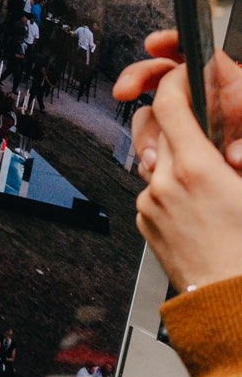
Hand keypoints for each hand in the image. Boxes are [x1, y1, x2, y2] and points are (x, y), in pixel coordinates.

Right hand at [114, 28, 241, 171]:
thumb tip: (235, 155)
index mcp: (228, 87)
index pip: (196, 53)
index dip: (172, 43)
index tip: (154, 44)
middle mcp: (202, 100)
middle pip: (161, 74)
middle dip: (137, 80)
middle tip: (124, 92)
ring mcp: (188, 122)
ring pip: (153, 113)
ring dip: (144, 130)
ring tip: (148, 146)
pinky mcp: (177, 144)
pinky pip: (154, 141)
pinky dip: (149, 152)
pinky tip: (153, 164)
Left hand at [132, 62, 241, 293]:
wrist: (230, 300)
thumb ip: (240, 155)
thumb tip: (233, 144)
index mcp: (196, 170)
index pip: (170, 106)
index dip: (176, 82)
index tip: (184, 76)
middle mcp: (164, 184)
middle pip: (161, 130)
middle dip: (182, 124)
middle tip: (207, 133)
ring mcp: (150, 204)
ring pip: (157, 161)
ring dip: (178, 158)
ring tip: (210, 179)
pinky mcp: (145, 222)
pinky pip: (154, 190)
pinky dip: (172, 186)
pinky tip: (198, 203)